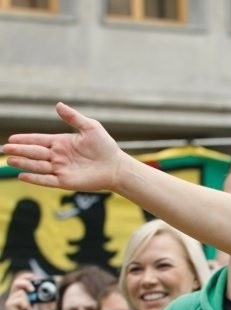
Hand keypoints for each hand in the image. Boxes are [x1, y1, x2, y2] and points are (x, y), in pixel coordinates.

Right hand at [4, 103, 126, 191]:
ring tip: (9, 160)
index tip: (11, 138)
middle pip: (34, 153)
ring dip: (23, 163)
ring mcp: (60, 169)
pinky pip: (46, 180)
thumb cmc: (105, 146)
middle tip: (4, 149)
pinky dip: (34, 178)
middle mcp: (58, 156)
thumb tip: (58, 104)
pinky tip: (22, 176)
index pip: (38, 140)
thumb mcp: (90, 127)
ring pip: (37, 166)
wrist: (116, 167)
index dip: (25, 139)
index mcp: (61, 142)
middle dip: (19, 150)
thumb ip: (73, 117)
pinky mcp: (65, 181)